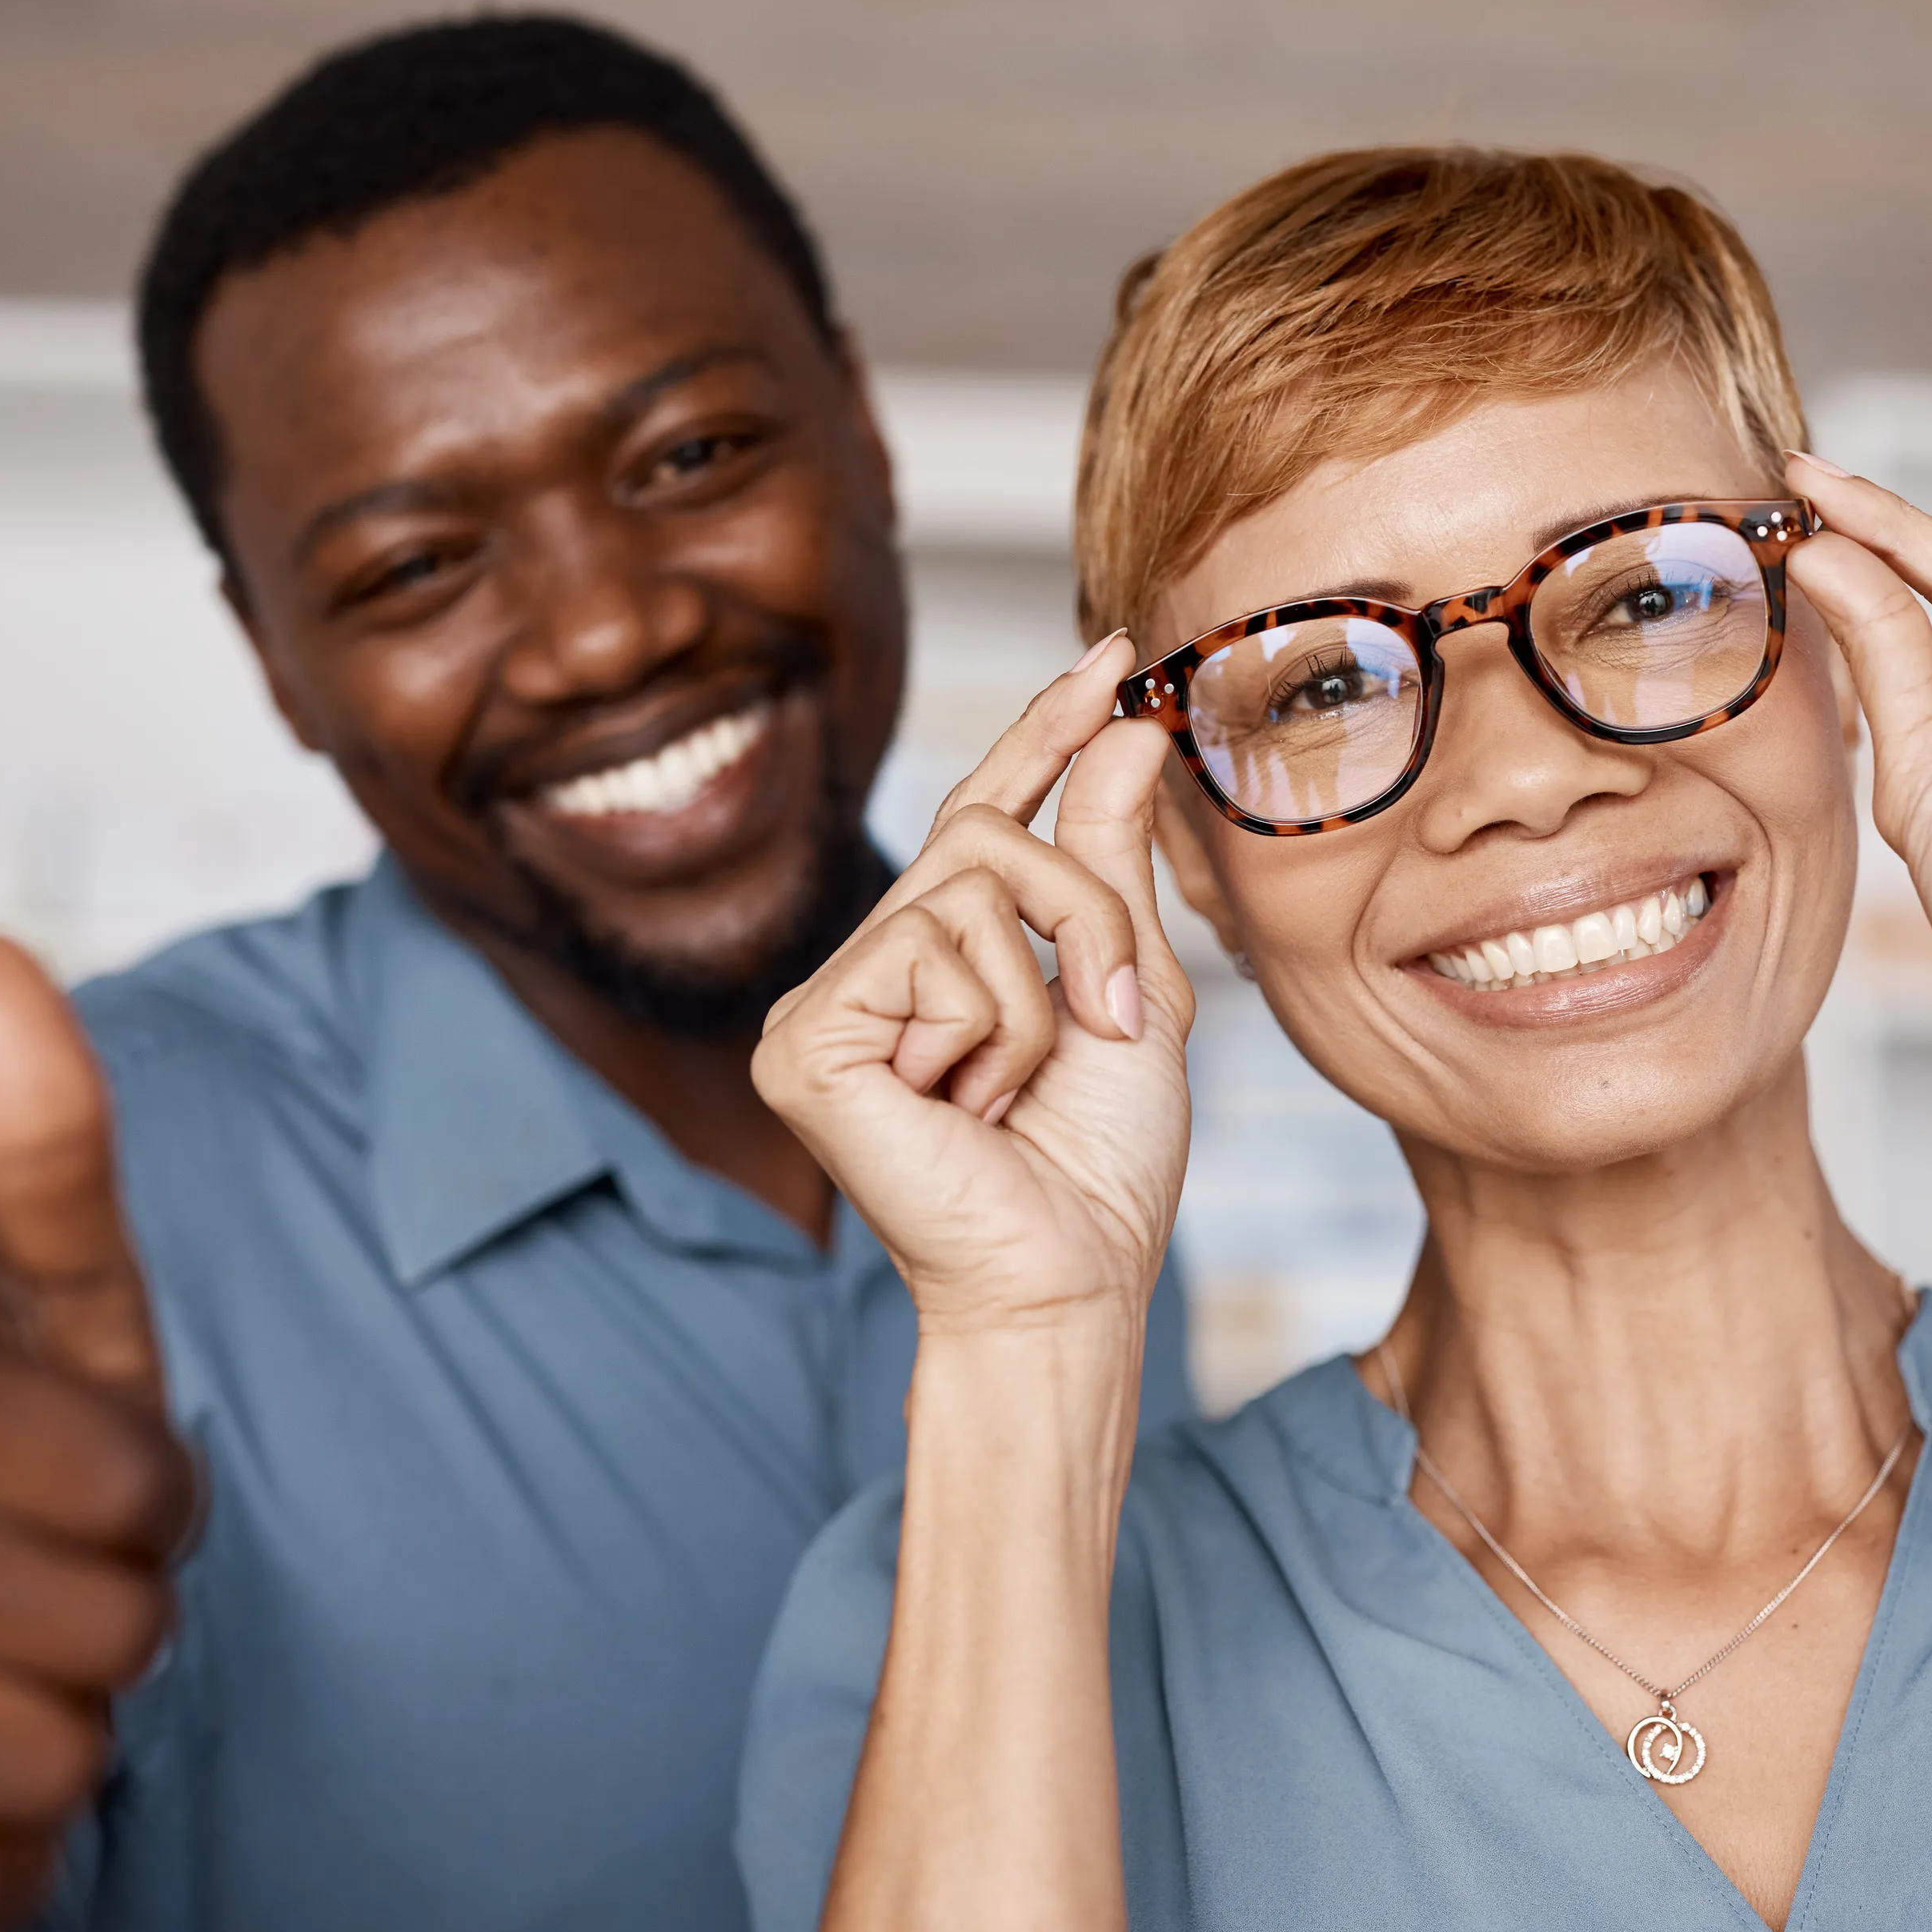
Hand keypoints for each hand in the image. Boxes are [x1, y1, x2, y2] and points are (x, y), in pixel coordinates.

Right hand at [0, 937, 197, 1931]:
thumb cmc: (6, 1478)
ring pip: (48, 1763)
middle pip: (111, 1630)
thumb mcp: (59, 1315)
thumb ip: (45, 1153)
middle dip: (119, 1626)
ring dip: (64, 1741)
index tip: (107, 1491)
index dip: (161, 1503)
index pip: (137, 1484)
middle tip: (50, 1596)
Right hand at [753, 636, 1194, 1338]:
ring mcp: (821, 1006)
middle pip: (985, 837)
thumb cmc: (1099, 1167)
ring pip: (966, 893)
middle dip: (1086, 921)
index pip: (983, 814)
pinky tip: (967, 1108)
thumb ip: (1110, 863)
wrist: (1068, 1279)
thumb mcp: (1130, 991)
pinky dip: (991, 1032)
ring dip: (1043, 997)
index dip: (1045, 733)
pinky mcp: (801, 1044)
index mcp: (933, 960)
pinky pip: (929, 956)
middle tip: (1112, 1023)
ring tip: (1020, 1092)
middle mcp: (862, 970)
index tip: (1112, 653)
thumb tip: (1124, 730)